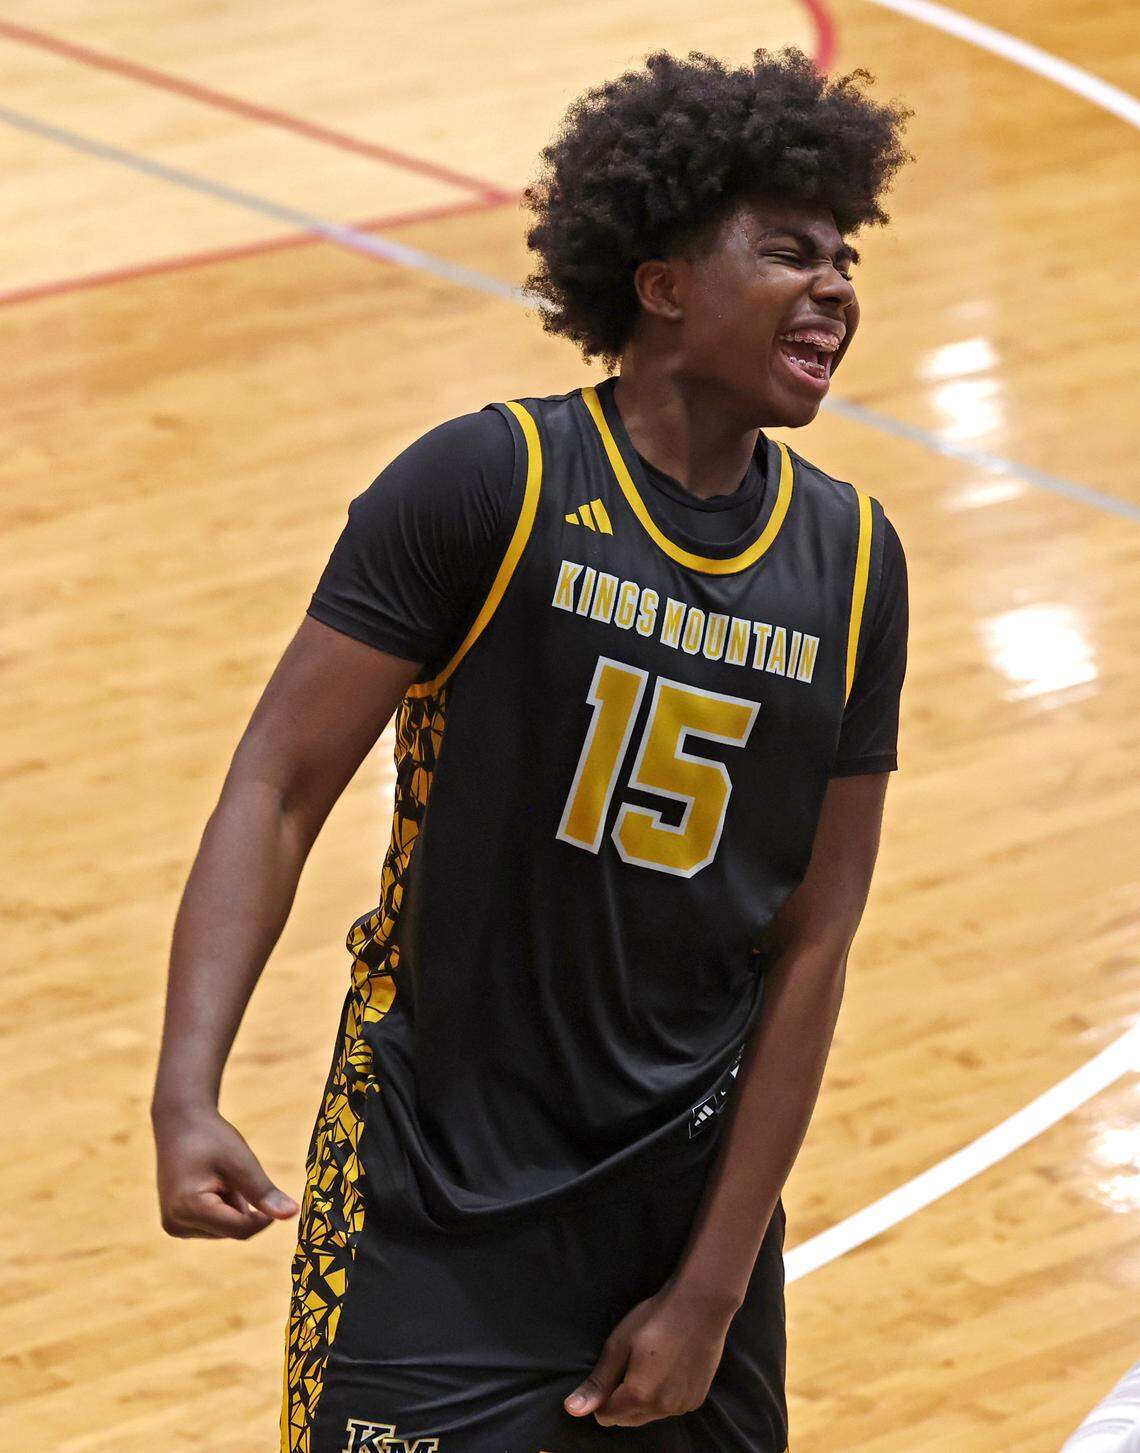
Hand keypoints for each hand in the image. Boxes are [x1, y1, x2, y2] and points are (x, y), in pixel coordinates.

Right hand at [153, 1105, 298, 1238]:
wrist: (180, 1123)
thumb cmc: (211, 1138)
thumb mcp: (241, 1163)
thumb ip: (263, 1192)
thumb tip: (292, 1214)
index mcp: (188, 1209)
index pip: (240, 1229)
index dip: (264, 1217)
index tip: (274, 1196)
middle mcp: (176, 1225)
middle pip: (232, 1231)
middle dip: (242, 1207)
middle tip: (230, 1176)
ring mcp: (174, 1227)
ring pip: (225, 1229)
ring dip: (232, 1207)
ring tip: (218, 1177)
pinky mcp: (177, 1224)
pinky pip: (214, 1225)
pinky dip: (222, 1208)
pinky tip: (211, 1184)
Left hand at [563, 1278, 736, 1426]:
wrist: (699, 1306)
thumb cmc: (654, 1319)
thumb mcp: (618, 1345)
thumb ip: (597, 1383)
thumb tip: (571, 1410)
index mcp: (637, 1395)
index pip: (605, 1416)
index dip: (603, 1395)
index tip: (613, 1369)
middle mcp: (660, 1409)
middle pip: (627, 1419)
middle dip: (621, 1400)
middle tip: (631, 1363)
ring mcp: (681, 1407)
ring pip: (649, 1415)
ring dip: (643, 1400)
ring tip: (651, 1364)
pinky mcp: (696, 1400)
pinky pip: (670, 1408)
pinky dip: (664, 1396)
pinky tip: (669, 1368)